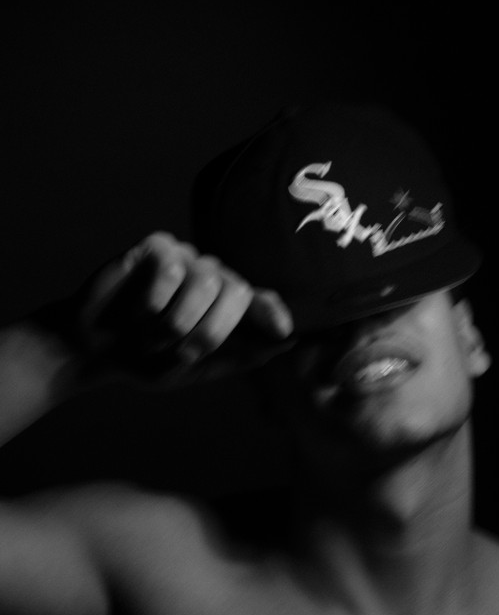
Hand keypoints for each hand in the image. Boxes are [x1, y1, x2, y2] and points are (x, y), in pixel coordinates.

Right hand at [68, 232, 293, 386]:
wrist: (95, 349)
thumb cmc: (149, 358)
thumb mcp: (197, 367)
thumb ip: (241, 355)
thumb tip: (287, 342)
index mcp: (226, 306)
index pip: (261, 301)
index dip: (273, 312)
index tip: (283, 331)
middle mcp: (212, 278)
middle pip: (235, 290)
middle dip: (214, 330)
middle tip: (186, 352)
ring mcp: (186, 259)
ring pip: (204, 281)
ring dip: (178, 321)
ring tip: (154, 337)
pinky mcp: (157, 247)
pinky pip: (170, 267)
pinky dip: (156, 299)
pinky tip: (140, 311)